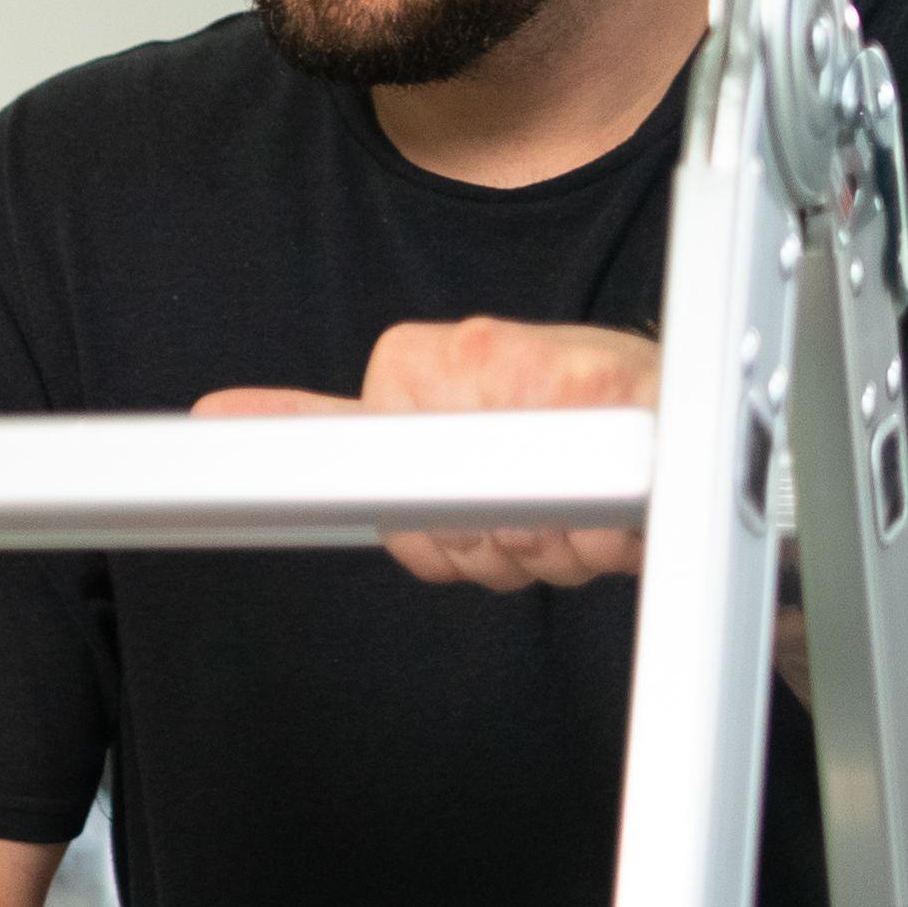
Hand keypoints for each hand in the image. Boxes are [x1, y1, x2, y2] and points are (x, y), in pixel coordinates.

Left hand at [196, 318, 661, 589]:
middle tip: (538, 504)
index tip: (464, 510)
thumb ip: (323, 423)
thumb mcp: (431, 411)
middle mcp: (468, 357)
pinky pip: (578, 527)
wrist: (691, 396)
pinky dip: (602, 544)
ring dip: (552, 549)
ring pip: (512, 542)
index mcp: (415, 361)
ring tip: (580, 498)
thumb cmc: (570, 413)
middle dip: (493, 546)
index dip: (428, 532)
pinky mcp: (603, 403)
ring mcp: (536, 376)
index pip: (371, 486)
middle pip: (443, 533)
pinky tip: (615, 506)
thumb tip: (216, 422)